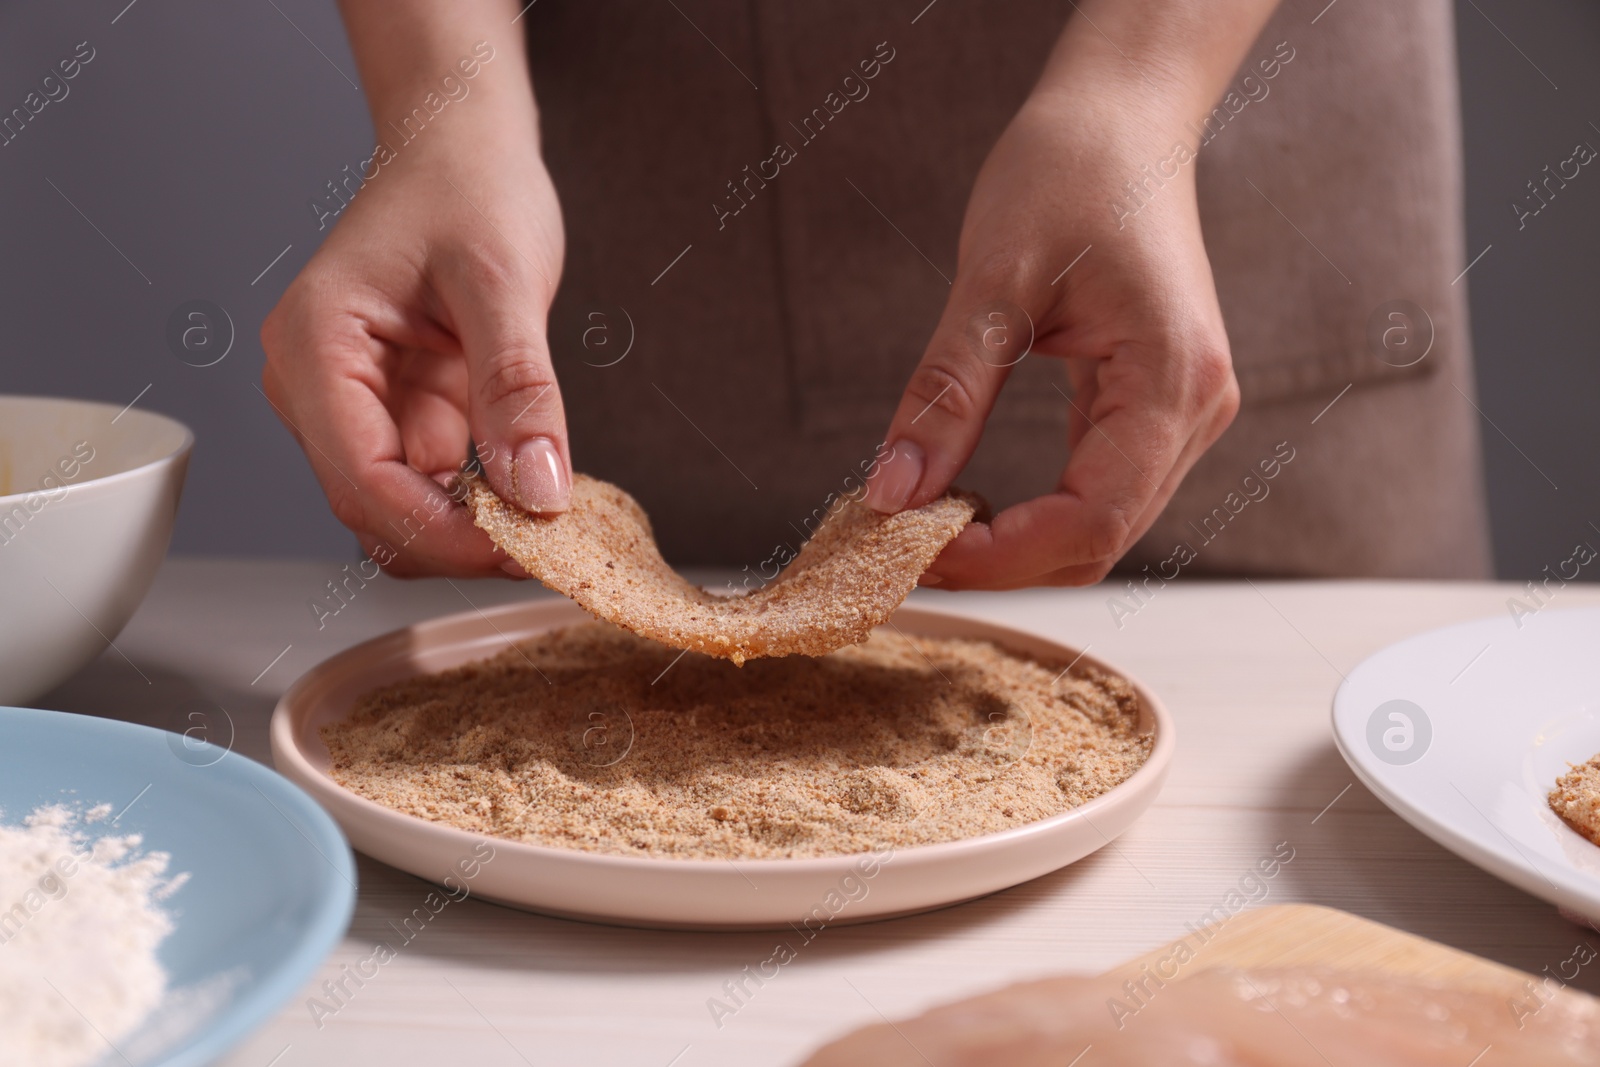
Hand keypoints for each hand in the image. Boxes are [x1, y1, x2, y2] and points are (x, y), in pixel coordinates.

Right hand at [261, 101, 566, 577]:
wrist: (460, 149)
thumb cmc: (466, 188)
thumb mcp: (503, 281)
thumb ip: (517, 389)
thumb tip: (536, 489)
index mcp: (314, 346)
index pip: (364, 479)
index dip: (444, 532)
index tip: (524, 550)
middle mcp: (313, 385)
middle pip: (373, 511)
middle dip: (459, 540)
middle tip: (552, 544)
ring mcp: (350, 405)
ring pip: (399, 510)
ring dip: (471, 528)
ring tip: (551, 512)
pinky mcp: (393, 414)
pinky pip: (430, 485)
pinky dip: (481, 501)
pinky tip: (534, 487)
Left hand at [864, 80, 1239, 589]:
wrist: (1122, 118)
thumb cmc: (1068, 172)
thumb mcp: (992, 283)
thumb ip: (945, 394)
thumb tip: (891, 491)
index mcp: (1172, 379)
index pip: (1092, 519)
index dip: (1001, 557)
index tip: (913, 552)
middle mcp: (1196, 409)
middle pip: (1100, 539)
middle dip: (1002, 562)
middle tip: (903, 551)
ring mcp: (1184, 411)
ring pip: (1102, 526)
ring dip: (1016, 545)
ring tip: (926, 527)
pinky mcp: (1156, 405)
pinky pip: (1100, 488)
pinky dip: (1035, 511)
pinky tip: (968, 499)